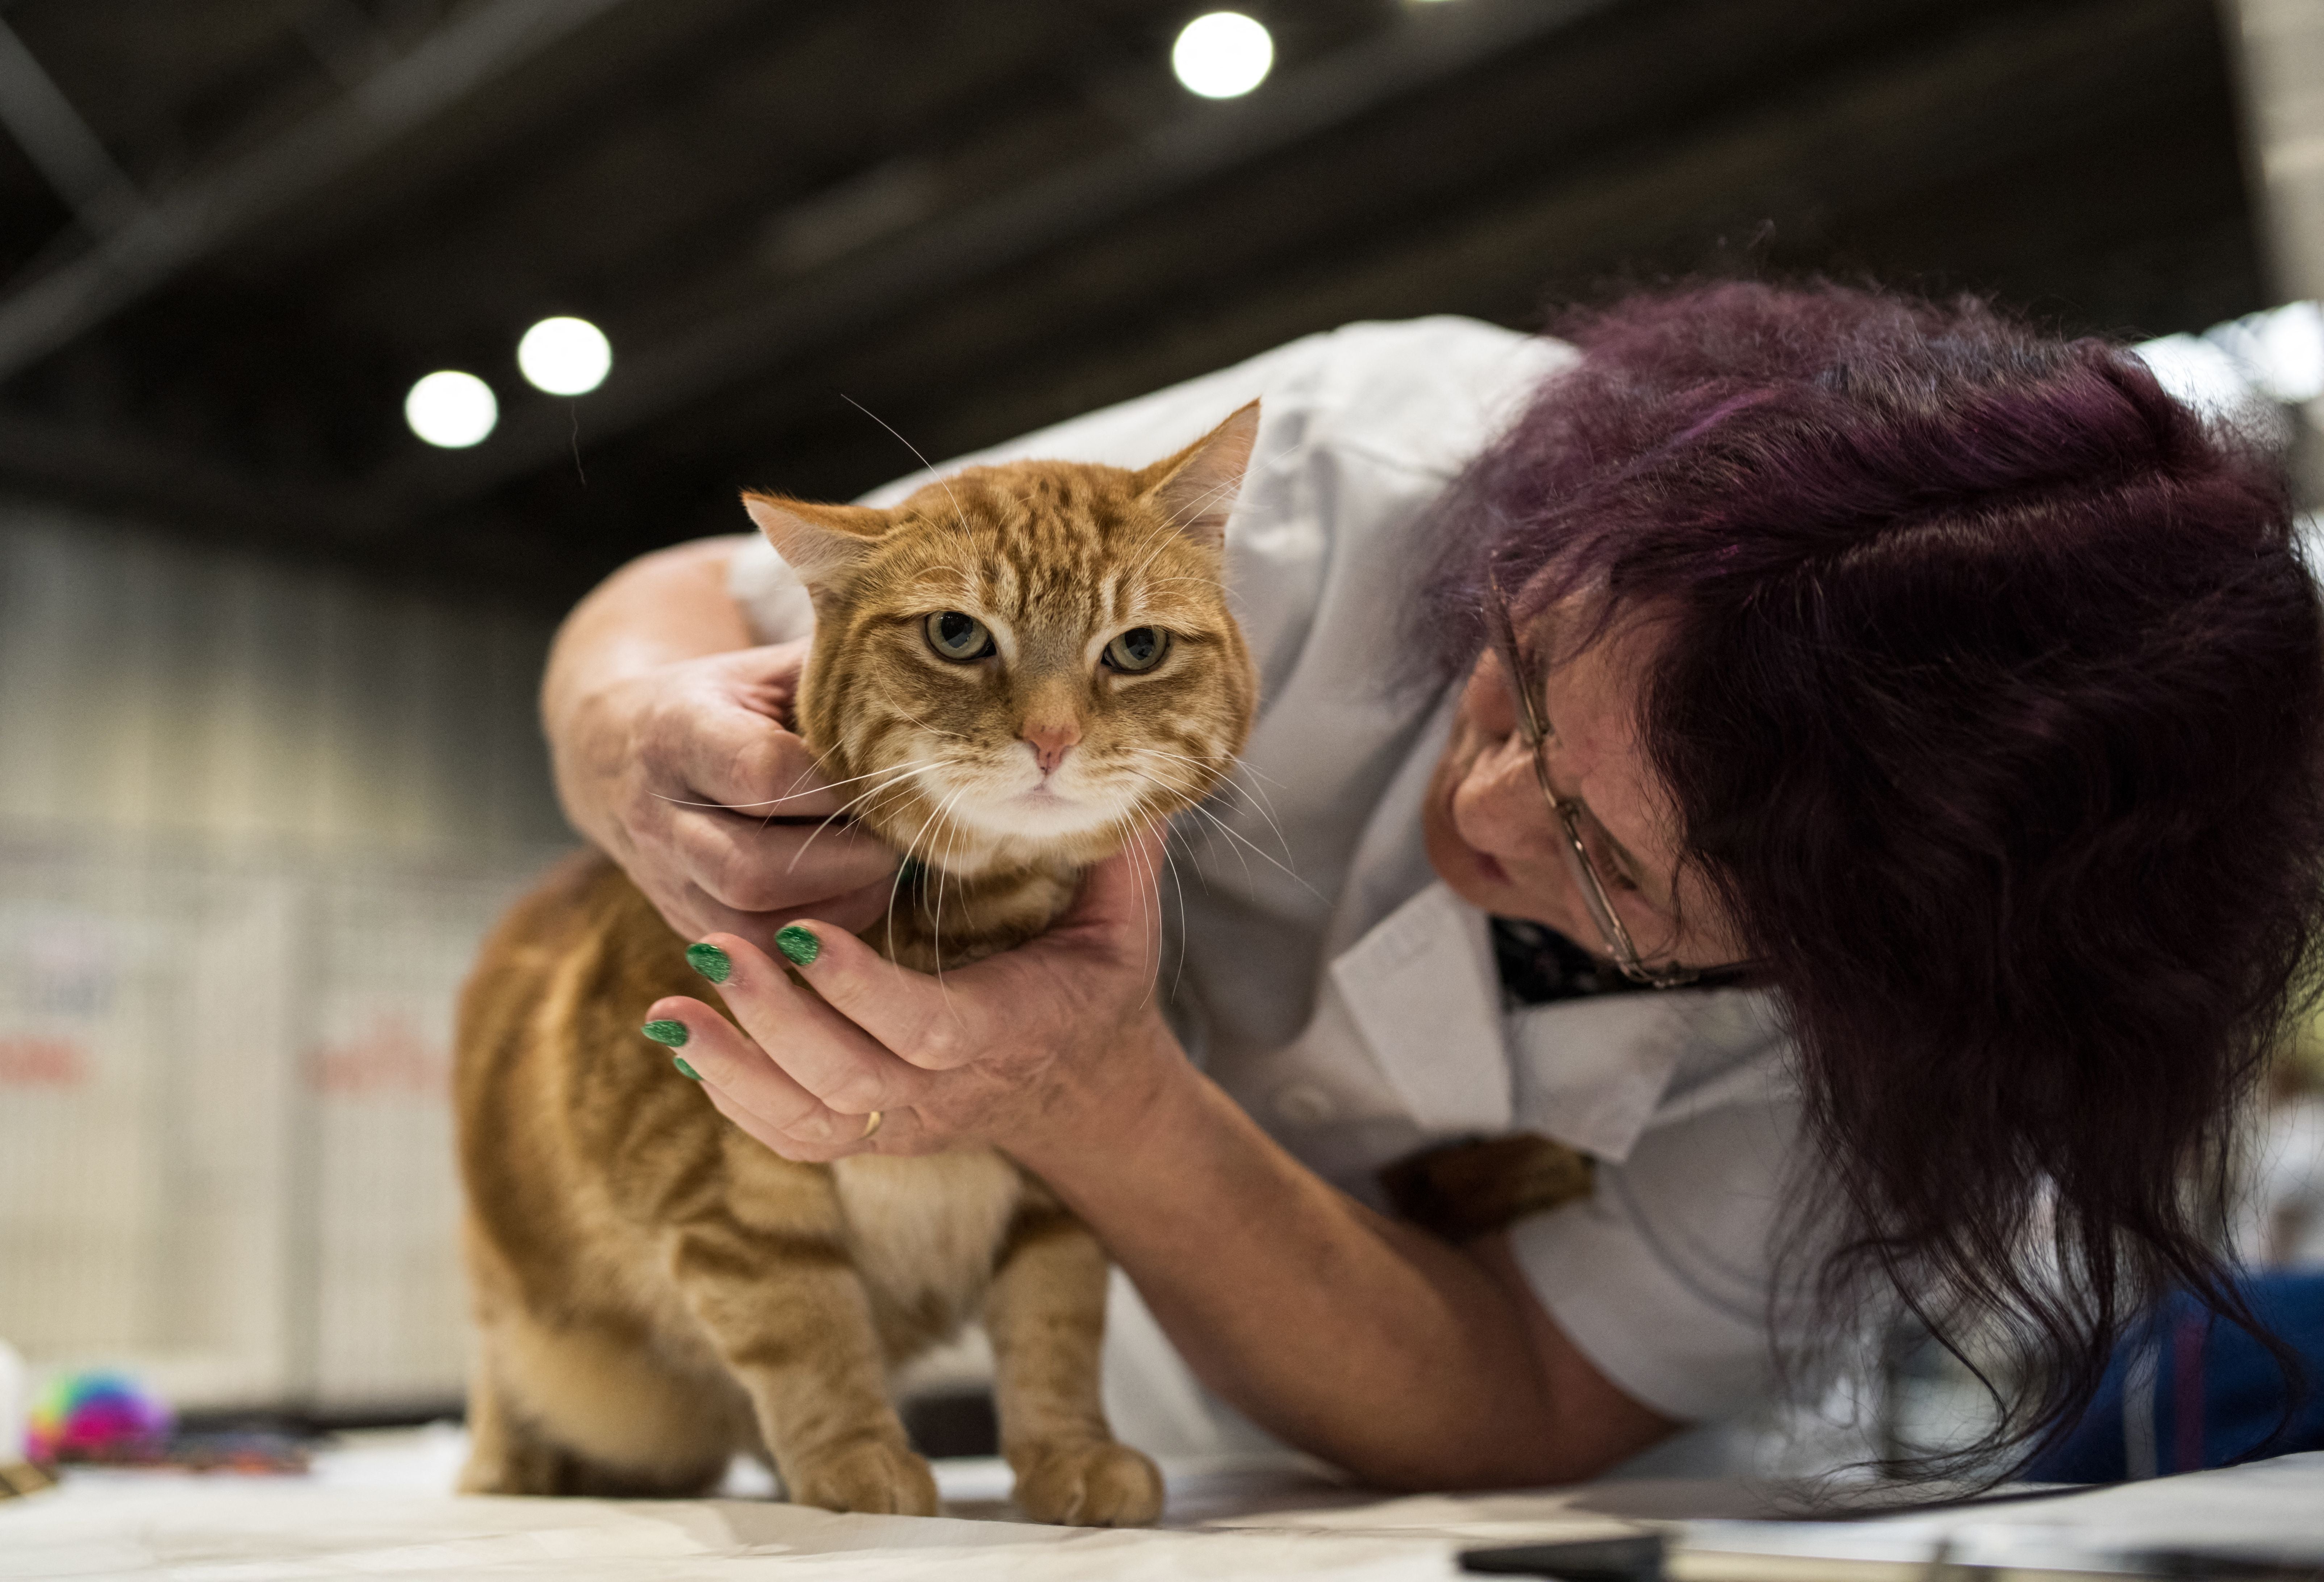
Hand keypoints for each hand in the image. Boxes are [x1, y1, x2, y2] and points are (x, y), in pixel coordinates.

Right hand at [554, 641, 900, 950]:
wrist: (622, 749)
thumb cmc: (729, 701)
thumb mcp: (773, 669)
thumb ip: (841, 674)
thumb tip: (942, 685)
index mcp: (679, 729)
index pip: (763, 771)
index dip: (838, 787)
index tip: (890, 780)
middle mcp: (658, 812)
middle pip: (753, 870)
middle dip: (846, 864)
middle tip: (902, 842)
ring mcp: (664, 877)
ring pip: (754, 927)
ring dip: (838, 909)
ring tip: (885, 873)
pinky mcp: (681, 920)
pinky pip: (755, 952)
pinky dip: (817, 936)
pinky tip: (854, 897)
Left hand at [643, 826, 1179, 1162]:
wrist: (1086, 1092)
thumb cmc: (1098, 986)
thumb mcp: (1124, 921)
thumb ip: (1114, 853)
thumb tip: (1105, 768)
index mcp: (1010, 1029)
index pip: (927, 1026)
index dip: (861, 988)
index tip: (803, 931)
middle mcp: (950, 1092)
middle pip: (848, 1075)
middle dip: (774, 1016)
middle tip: (713, 946)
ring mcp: (905, 1122)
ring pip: (805, 1115)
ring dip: (733, 1063)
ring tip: (670, 1006)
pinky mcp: (869, 1135)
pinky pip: (789, 1134)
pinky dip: (731, 1095)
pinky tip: (683, 1039)